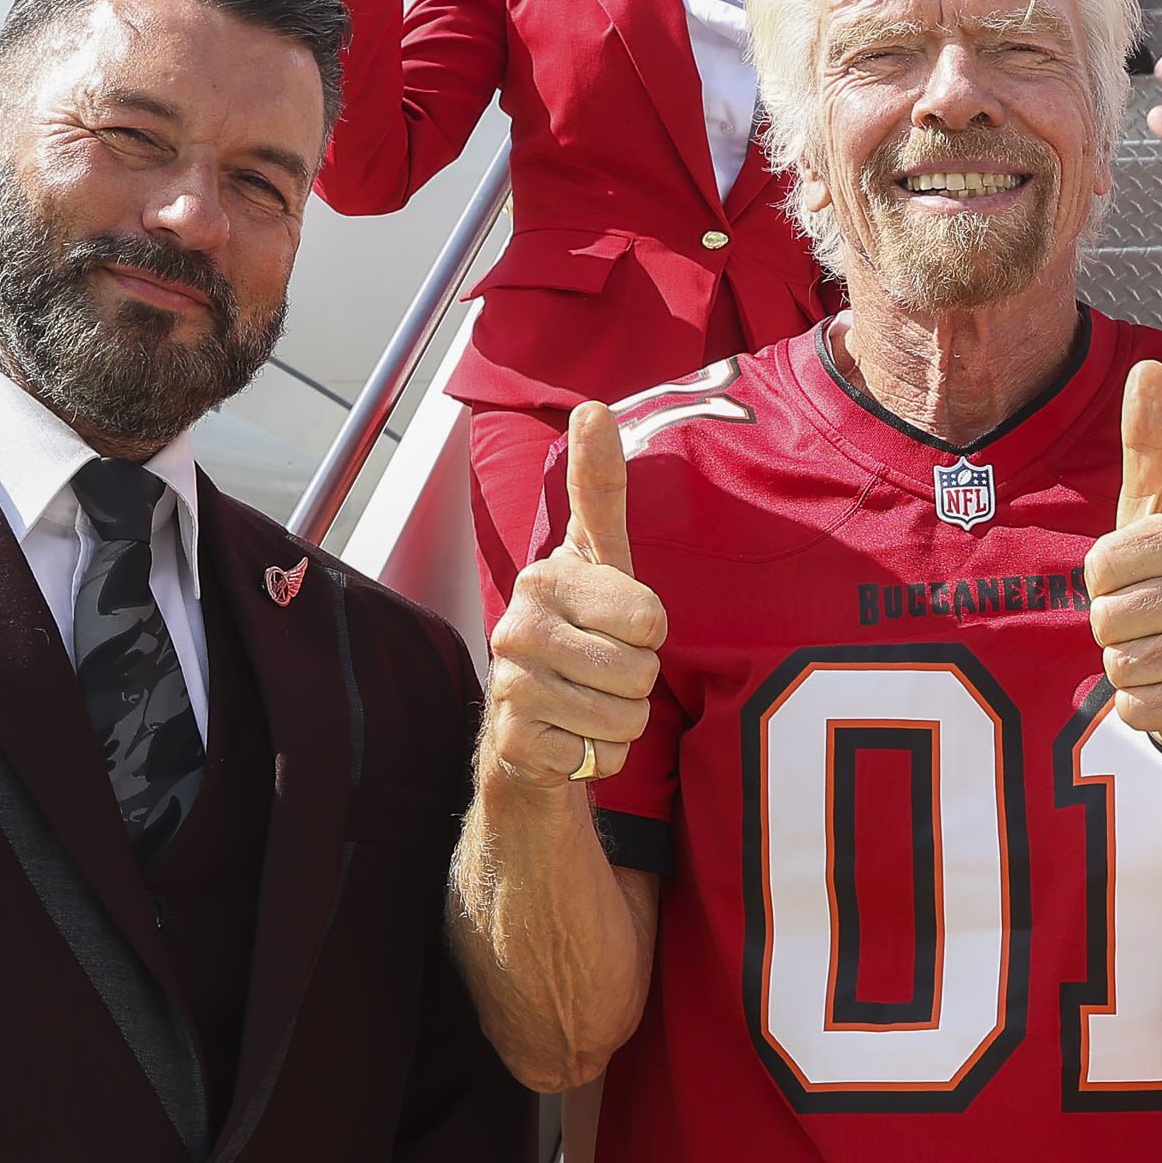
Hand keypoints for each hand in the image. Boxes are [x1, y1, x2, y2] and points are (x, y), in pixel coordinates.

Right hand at [481, 406, 665, 790]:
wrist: (532, 726)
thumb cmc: (580, 632)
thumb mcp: (599, 560)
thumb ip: (598, 488)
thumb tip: (592, 406)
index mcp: (544, 577)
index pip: (649, 616)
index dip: (650, 630)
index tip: (621, 625)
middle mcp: (516, 626)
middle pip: (640, 670)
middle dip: (639, 681)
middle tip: (606, 671)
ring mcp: (510, 686)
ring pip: (624, 716)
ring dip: (623, 720)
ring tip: (590, 702)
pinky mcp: (515, 742)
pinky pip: (600, 756)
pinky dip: (600, 756)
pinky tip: (572, 736)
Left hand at [1087, 365, 1161, 760]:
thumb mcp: (1153, 512)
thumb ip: (1150, 444)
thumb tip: (1150, 366)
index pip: (1102, 562)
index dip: (1100, 582)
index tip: (1133, 579)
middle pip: (1109, 616)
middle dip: (1110, 629)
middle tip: (1147, 623)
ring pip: (1123, 662)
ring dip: (1125, 667)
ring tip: (1159, 653)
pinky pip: (1140, 704)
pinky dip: (1139, 705)